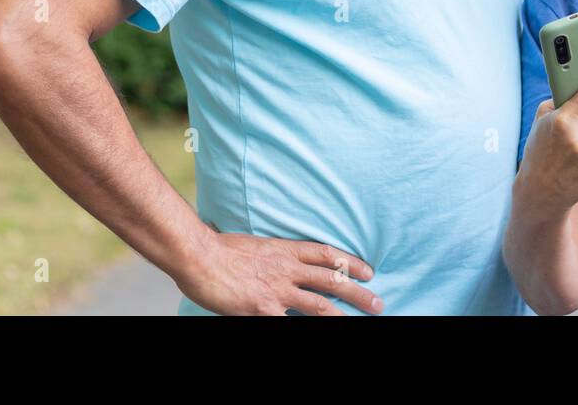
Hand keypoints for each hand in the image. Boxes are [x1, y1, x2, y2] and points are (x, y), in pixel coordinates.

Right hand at [177, 228, 383, 315]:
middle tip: (378, 302)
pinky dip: (303, 328)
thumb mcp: (255, 246)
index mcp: (284, 250)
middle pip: (331, 279)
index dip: (350, 262)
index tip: (367, 271)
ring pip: (320, 304)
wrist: (199, 256)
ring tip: (363, 318)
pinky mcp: (264, 310)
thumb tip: (279, 262)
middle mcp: (287, 269)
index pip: (325, 254)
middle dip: (357, 292)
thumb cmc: (219, 249)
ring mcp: (277, 291)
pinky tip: (317, 331)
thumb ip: (272, 256)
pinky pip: (290, 324)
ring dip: (343, 314)